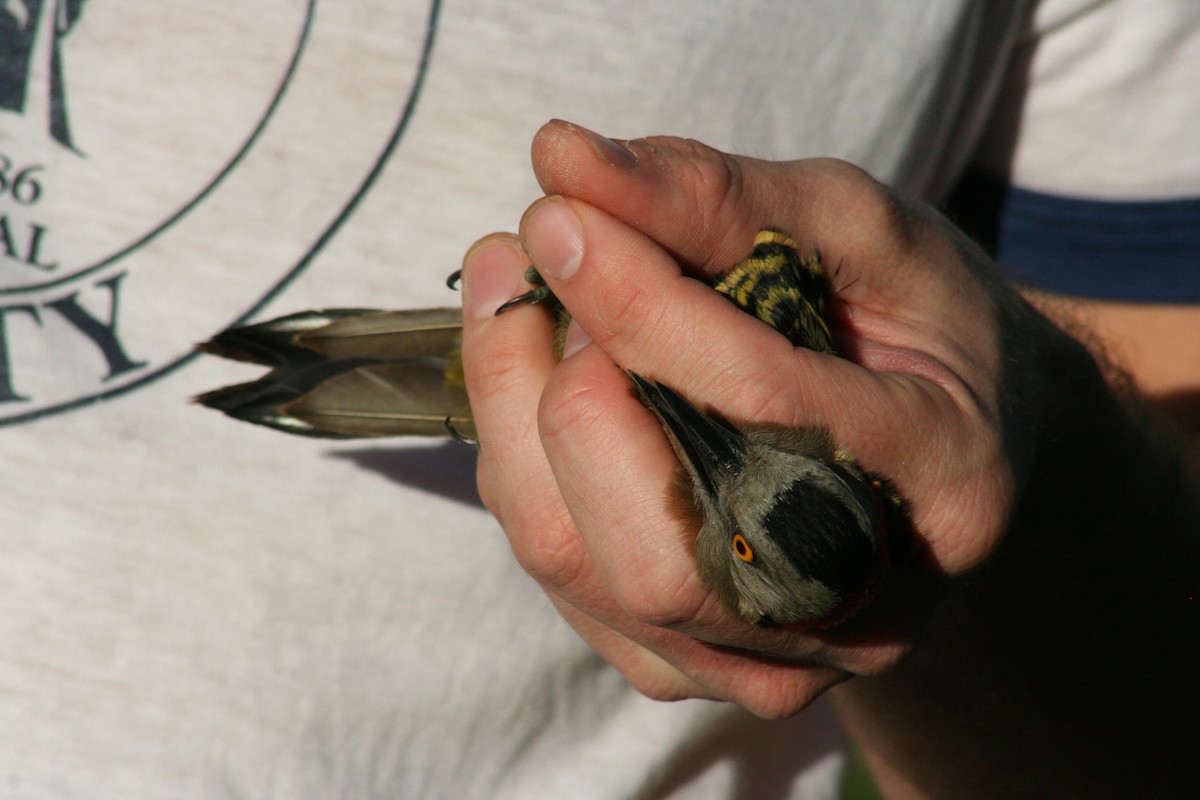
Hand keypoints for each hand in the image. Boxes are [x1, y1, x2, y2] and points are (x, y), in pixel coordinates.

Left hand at [457, 121, 1045, 716]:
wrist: (948, 442)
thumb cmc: (917, 328)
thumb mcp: (858, 231)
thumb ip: (723, 196)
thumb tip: (563, 159)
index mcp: (943, 484)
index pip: (760, 406)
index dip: (638, 304)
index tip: (557, 216)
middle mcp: (858, 612)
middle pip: (654, 537)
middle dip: (571, 386)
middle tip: (548, 264)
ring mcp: (767, 659)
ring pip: (578, 562)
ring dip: (514, 415)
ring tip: (519, 297)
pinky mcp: (689, 664)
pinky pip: (560, 573)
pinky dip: (522, 463)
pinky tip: (537, 377)